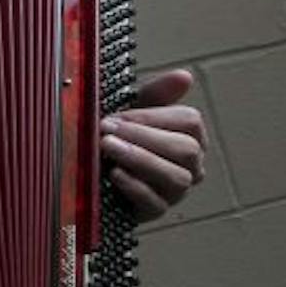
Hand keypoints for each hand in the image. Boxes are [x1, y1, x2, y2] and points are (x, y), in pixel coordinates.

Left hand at [104, 69, 207, 221]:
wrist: (95, 172)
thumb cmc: (120, 137)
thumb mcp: (134, 110)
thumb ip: (156, 93)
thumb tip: (184, 76)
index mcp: (189, 135)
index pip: (190, 122)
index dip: (155, 116)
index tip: (121, 115)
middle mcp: (190, 164)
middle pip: (186, 149)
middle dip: (144, 137)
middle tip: (108, 129)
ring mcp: (176, 190)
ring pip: (175, 177)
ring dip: (139, 159)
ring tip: (109, 147)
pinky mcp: (156, 211)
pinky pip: (155, 202)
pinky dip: (134, 187)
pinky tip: (114, 174)